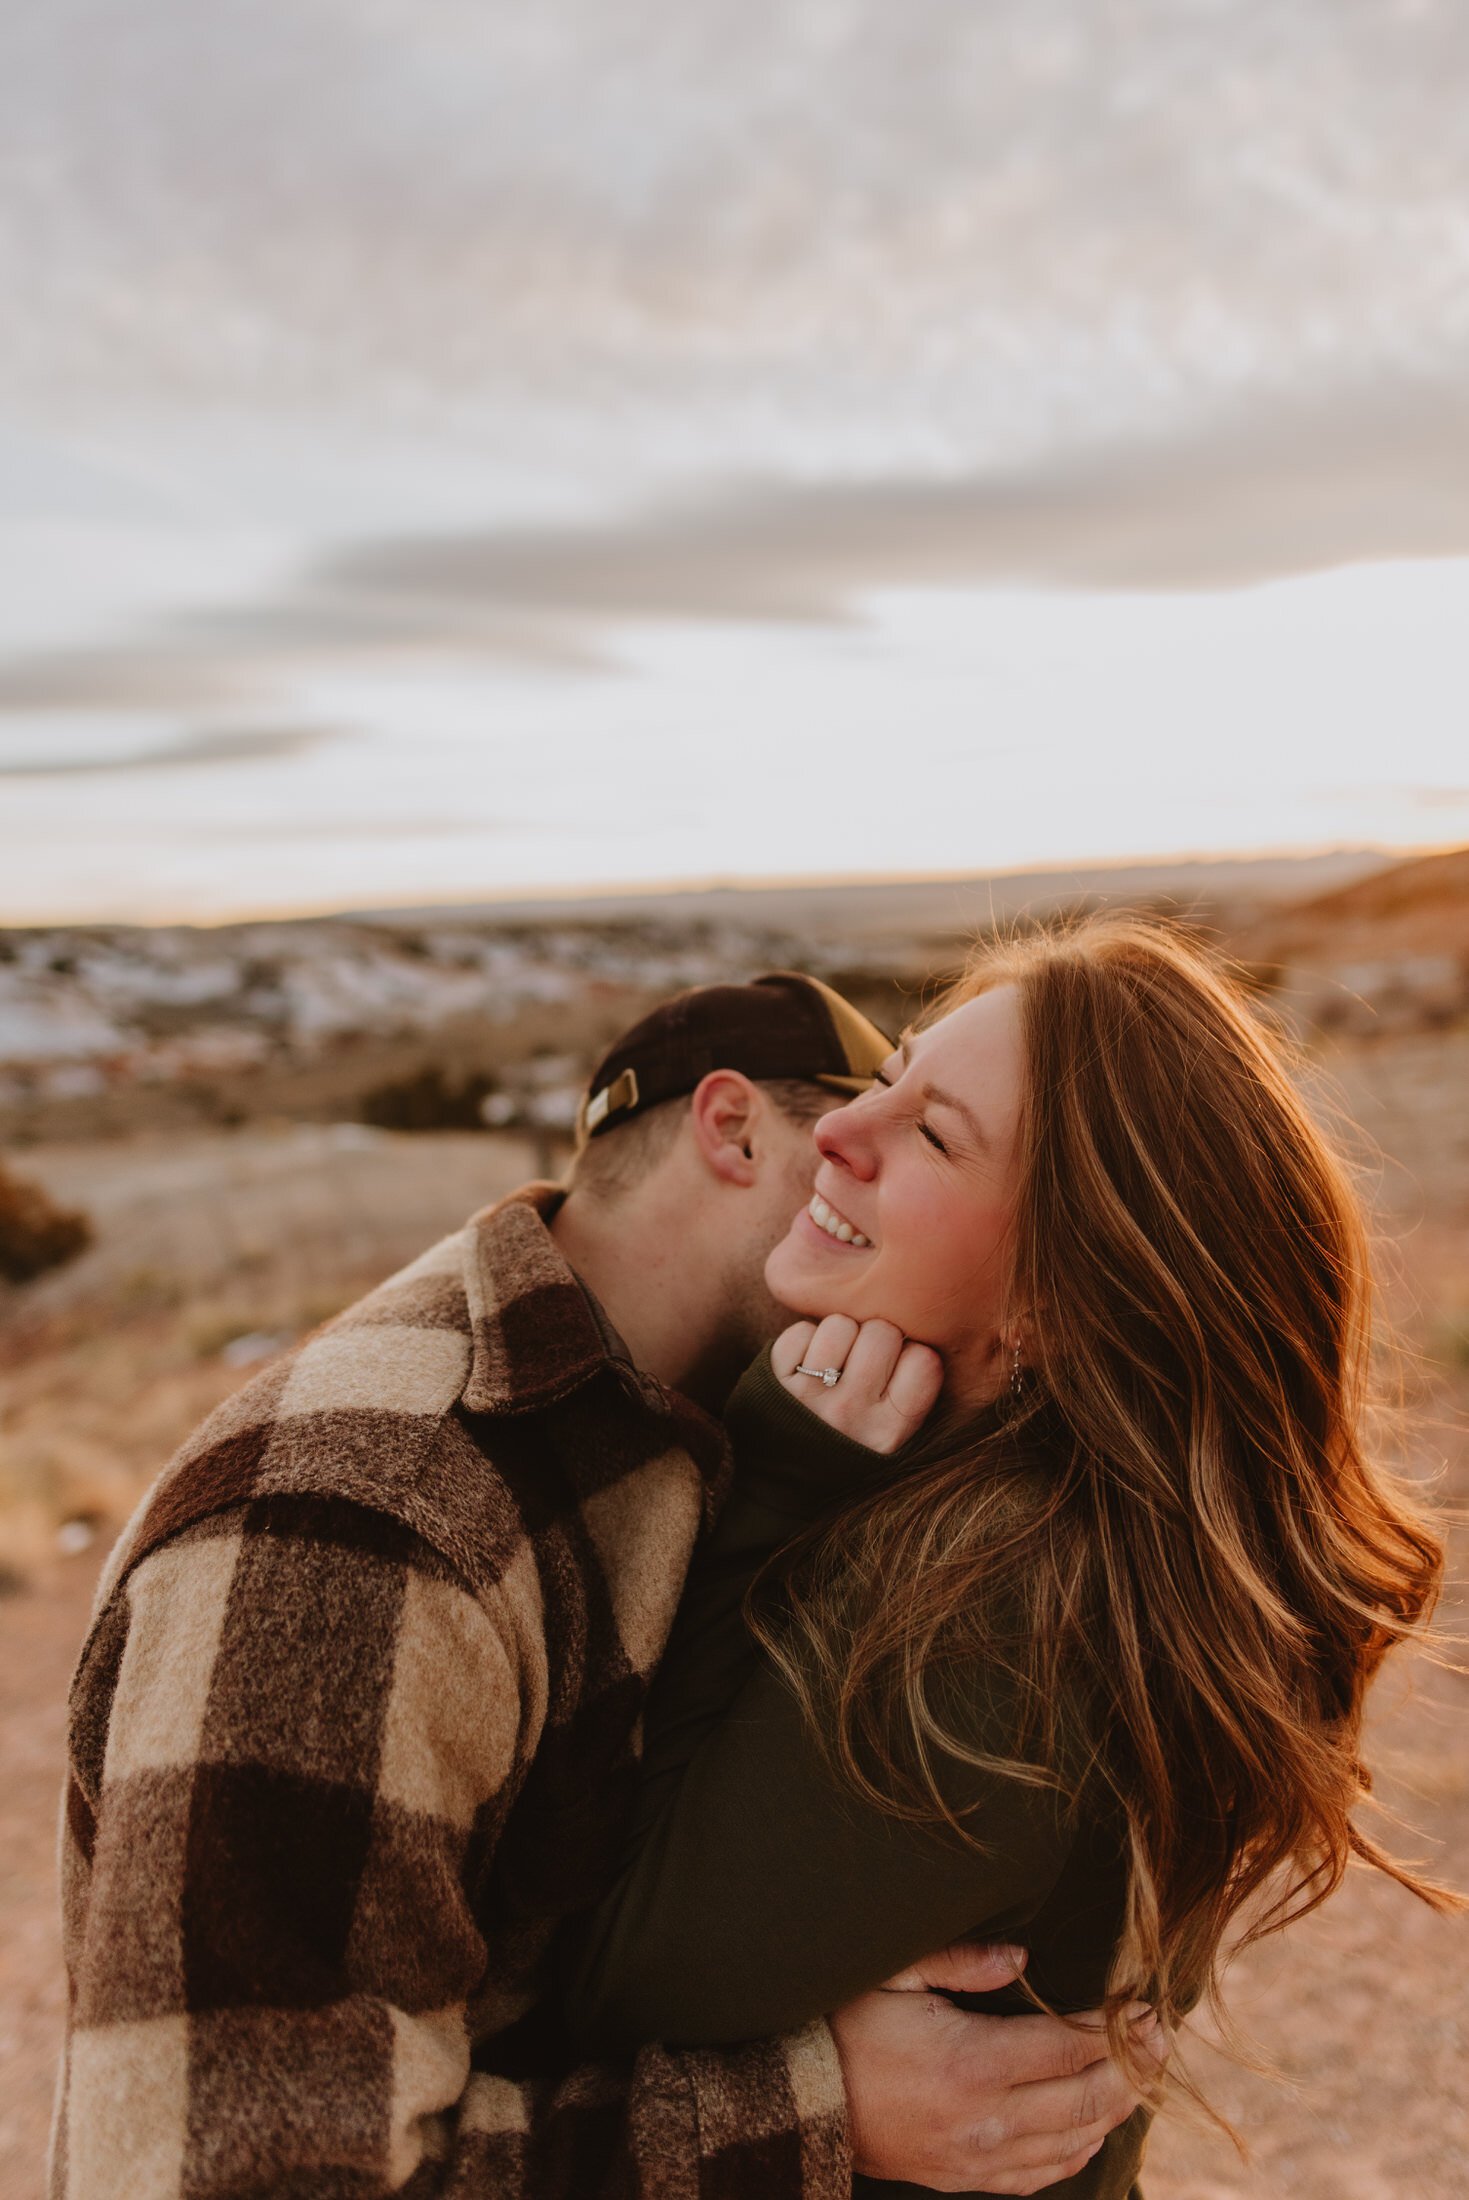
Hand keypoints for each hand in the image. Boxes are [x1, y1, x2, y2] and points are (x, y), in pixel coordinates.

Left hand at [773, 1315, 942, 1454]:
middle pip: (883, 1332)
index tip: (899, 1370)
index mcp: (890, 1432)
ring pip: (840, 1325)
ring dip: (839, 1336)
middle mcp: (850, 1415)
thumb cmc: (852, 1439)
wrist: (786, 1470)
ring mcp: (809, 1398)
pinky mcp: (774, 1381)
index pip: (925, 1360)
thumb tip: (914, 1318)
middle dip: (876, 1338)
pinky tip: (806, 1366)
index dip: (913, 1355)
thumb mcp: (894, 1432)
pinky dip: (804, 1340)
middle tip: (863, 1363)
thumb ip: (913, 1388)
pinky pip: (801, 1331)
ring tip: (835, 1364)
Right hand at [829, 1941, 1165, 2194]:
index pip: (1069, 2046)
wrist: (801, 2104)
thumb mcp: (893, 1974)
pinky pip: (1041, 2176)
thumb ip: (961, 1960)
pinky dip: (1079, 2151)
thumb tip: (1023, 1958)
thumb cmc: (844, 2028)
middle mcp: (986, 2119)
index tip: (1145, 2006)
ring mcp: (978, 2158)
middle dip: (1132, 2067)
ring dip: (1115, 2108)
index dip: (1116, 2028)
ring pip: (1073, 2141)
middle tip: (1160, 2038)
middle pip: (1086, 2098)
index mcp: (972, 2062)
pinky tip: (1094, 2128)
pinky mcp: (967, 2179)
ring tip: (1141, 2076)